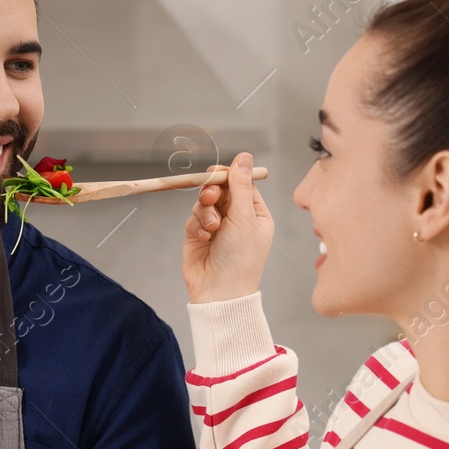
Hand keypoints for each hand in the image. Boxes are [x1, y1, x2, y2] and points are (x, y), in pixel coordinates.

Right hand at [182, 152, 275, 303]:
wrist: (220, 292)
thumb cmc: (241, 259)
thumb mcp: (245, 218)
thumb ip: (240, 186)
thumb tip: (243, 157)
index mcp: (255, 214)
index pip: (242, 184)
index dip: (229, 176)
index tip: (217, 174)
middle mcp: (237, 220)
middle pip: (220, 190)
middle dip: (213, 193)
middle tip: (210, 197)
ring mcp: (217, 228)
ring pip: (203, 203)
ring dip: (205, 212)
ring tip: (211, 227)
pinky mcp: (198, 236)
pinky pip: (193, 219)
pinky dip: (196, 226)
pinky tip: (203, 238)